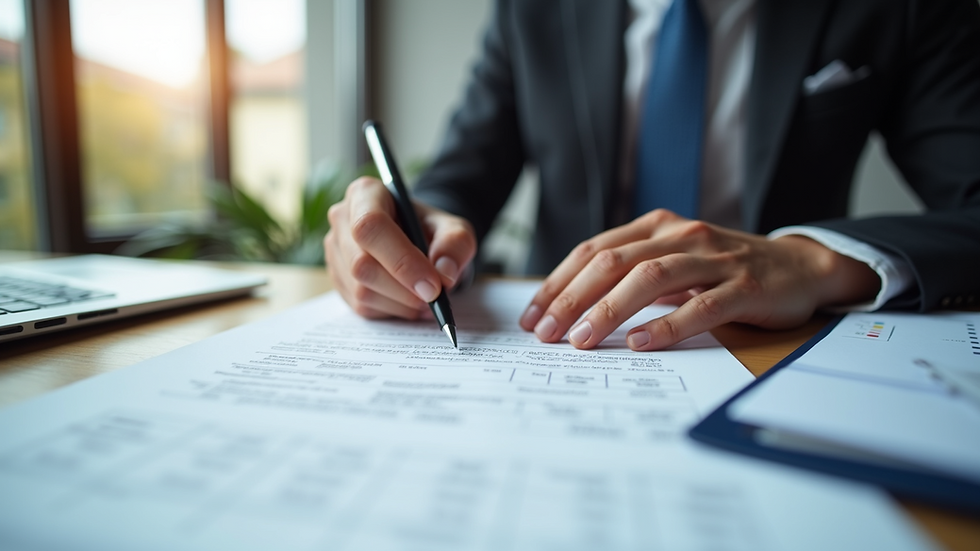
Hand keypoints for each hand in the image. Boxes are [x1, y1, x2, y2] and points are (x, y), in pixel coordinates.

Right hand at [324, 177, 476, 318]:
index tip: (433, 286)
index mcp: (366, 193)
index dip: (402, 260)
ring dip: (400, 303)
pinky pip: (361, 307)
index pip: (371, 226)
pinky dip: (392, 311)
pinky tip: (409, 301)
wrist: (417, 240)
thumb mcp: (454, 229)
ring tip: (426, 299)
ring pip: (361, 291)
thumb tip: (444, 273)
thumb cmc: (431, 230)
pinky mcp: (338, 279)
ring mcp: (335, 251)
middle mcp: (341, 219)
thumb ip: (455, 245)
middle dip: (404, 289)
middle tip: (434, 297)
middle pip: (362, 264)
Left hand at [518, 209, 880, 349]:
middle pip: (613, 262)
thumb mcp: (673, 262)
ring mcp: (714, 258)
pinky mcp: (745, 285)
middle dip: (572, 298)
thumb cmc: (724, 270)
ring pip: (650, 279)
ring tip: (580, 339)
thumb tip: (570, 308)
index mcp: (657, 226)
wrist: (800, 266)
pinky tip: (640, 343)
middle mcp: (681, 235)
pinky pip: (701, 305)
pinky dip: (667, 325)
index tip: (532, 315)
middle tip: (545, 333)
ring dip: (608, 310)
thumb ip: (631, 274)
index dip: (558, 282)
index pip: (594, 250)